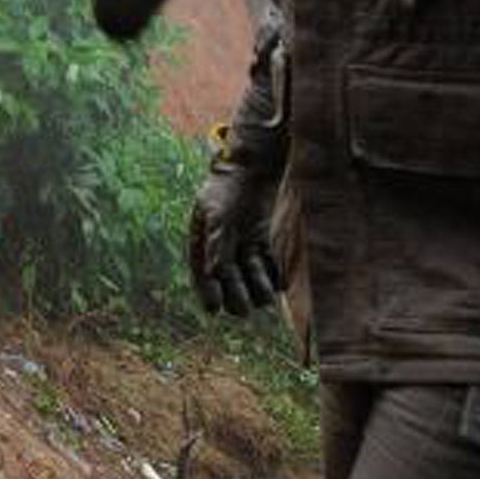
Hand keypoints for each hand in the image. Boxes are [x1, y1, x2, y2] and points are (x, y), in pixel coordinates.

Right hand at [187, 163, 282, 318]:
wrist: (250, 170)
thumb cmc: (227, 190)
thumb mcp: (216, 214)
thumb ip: (216, 244)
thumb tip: (214, 273)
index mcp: (202, 248)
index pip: (203, 280)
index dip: (207, 296)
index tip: (213, 308)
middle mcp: (222, 254)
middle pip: (229, 288)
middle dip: (236, 297)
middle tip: (244, 304)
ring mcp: (244, 252)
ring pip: (252, 283)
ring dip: (258, 289)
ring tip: (264, 289)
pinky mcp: (263, 248)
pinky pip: (270, 271)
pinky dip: (274, 278)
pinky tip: (277, 278)